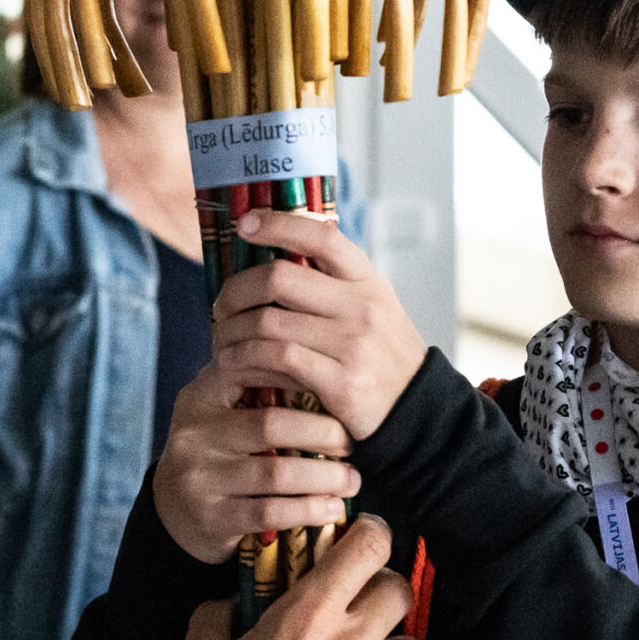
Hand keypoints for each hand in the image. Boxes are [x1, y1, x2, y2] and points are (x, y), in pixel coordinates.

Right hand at [154, 361, 359, 563]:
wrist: (175, 511)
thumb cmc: (217, 454)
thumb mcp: (222, 413)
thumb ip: (254, 387)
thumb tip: (324, 365)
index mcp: (200, 396)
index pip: (251, 369)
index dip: (298, 374)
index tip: (335, 386)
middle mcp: (194, 433)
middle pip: (272, 424)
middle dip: (323, 433)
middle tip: (351, 442)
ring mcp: (199, 477)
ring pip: (277, 473)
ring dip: (325, 478)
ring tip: (351, 480)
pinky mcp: (211, 516)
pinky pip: (271, 512)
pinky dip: (309, 510)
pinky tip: (332, 508)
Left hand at [212, 208, 426, 440]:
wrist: (418, 415)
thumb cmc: (382, 359)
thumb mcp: (371, 310)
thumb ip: (333, 286)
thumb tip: (275, 255)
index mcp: (368, 281)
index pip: (322, 236)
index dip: (278, 223)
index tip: (244, 225)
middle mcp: (362, 307)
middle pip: (279, 278)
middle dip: (235, 290)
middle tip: (220, 307)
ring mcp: (353, 345)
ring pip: (268, 323)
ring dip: (231, 332)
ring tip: (221, 341)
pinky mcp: (342, 384)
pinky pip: (277, 360)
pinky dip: (245, 360)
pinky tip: (233, 365)